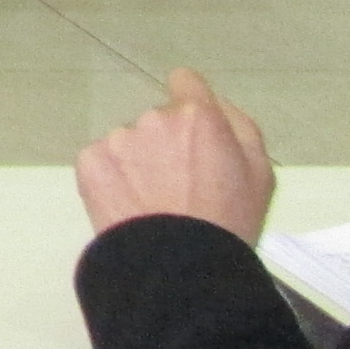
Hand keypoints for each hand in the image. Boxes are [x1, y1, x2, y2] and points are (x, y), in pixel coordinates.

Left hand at [77, 67, 275, 242]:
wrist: (180, 267)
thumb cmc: (228, 222)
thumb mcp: (260, 173)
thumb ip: (239, 127)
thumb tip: (215, 104)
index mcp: (197, 116)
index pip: (185, 82)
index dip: (191, 104)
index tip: (192, 129)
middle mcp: (153, 118)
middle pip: (158, 120)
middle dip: (167, 143)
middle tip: (179, 185)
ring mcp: (117, 139)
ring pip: (129, 142)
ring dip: (138, 162)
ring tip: (154, 202)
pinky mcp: (89, 161)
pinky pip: (103, 161)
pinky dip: (113, 178)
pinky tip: (129, 206)